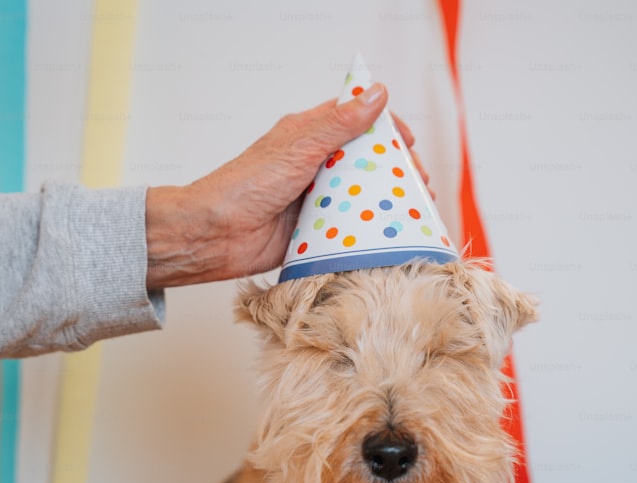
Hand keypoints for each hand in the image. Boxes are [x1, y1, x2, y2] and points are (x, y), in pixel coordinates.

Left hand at [144, 83, 428, 287]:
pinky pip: (349, 226)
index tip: (409, 143)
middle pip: (366, 161)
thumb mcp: (300, 147)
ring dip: (388, 201)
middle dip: (396, 170)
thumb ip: (340, 123)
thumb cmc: (248, 184)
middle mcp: (315, 163)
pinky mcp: (316, 228)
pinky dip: (369, 228)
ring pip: (361, 194)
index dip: (387, 128)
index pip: (357, 120)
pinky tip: (391, 235)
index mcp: (309, 135)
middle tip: (420, 185)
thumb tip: (376, 93)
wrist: (216, 234)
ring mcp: (317, 197)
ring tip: (415, 212)